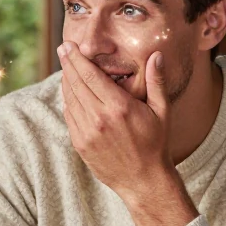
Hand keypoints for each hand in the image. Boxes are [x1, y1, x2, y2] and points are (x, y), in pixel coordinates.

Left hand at [58, 41, 171, 196]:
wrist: (144, 181)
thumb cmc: (156, 144)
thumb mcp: (162, 111)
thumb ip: (157, 82)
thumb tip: (156, 55)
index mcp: (119, 107)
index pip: (90, 76)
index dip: (77, 58)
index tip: (69, 45)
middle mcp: (99, 119)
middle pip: (76, 84)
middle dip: (68, 64)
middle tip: (63, 48)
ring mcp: (87, 133)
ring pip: (69, 99)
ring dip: (66, 81)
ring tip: (66, 67)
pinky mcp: (80, 144)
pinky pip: (69, 116)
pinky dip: (68, 101)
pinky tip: (71, 92)